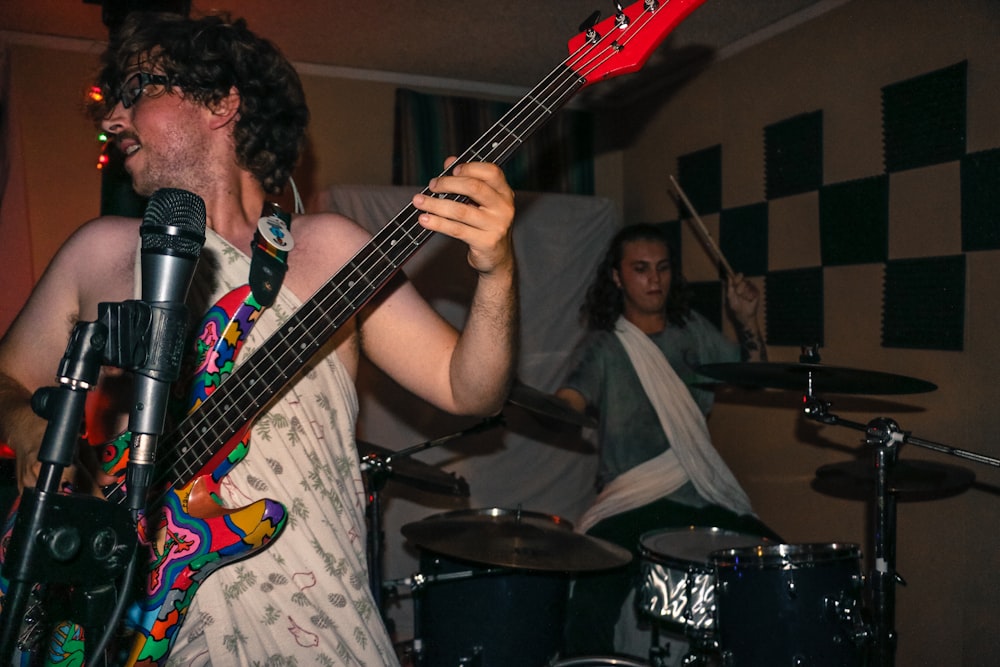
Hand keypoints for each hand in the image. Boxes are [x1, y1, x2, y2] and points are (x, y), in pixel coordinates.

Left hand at [411, 159, 515, 276]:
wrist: (497, 258)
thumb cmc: (486, 226)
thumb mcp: (481, 202)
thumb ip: (467, 180)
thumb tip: (449, 162)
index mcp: (504, 193)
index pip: (491, 172)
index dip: (470, 167)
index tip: (451, 170)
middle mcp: (504, 208)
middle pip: (475, 187)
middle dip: (448, 184)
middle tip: (432, 186)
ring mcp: (496, 226)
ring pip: (461, 210)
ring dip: (436, 204)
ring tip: (419, 202)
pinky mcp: (486, 242)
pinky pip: (457, 229)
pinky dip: (438, 223)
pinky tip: (425, 220)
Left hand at [726, 273, 759, 325]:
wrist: (744, 315)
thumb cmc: (736, 307)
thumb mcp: (730, 298)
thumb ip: (729, 288)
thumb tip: (728, 277)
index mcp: (736, 286)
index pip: (736, 277)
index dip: (735, 275)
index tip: (733, 274)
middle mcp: (744, 285)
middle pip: (742, 279)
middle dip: (739, 287)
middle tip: (738, 293)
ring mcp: (750, 288)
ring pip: (747, 284)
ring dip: (744, 293)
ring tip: (744, 299)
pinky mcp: (756, 292)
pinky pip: (752, 289)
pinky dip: (749, 295)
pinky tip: (749, 300)